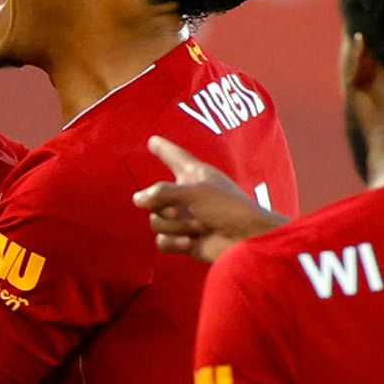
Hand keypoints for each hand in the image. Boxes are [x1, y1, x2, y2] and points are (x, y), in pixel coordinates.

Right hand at [133, 136, 288, 262]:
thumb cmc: (227, 207)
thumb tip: (138, 200)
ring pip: (156, 221)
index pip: (174, 156)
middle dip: (163, 207)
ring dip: (174, 227)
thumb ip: (162, 192)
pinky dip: (173, 242)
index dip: (164, 148)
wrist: (246, 240)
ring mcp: (185, 218)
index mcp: (194, 174)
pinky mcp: (184, 240)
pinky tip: (189, 242)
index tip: (153, 140)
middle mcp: (186, 194)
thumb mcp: (194, 191)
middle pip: (154, 198)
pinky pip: (162, 240)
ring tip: (197, 228)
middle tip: (177, 211)